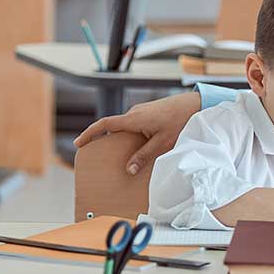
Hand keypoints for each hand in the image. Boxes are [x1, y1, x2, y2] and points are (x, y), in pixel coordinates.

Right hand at [73, 92, 201, 174]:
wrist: (195, 104)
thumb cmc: (180, 121)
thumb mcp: (163, 142)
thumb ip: (145, 155)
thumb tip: (128, 169)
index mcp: (134, 119)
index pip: (104, 124)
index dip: (90, 133)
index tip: (79, 143)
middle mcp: (134, 113)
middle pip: (112, 127)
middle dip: (102, 139)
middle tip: (96, 154)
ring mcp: (141, 112)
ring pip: (124, 127)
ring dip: (118, 138)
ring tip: (117, 155)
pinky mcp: (149, 113)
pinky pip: (133, 125)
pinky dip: (129, 136)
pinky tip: (136, 147)